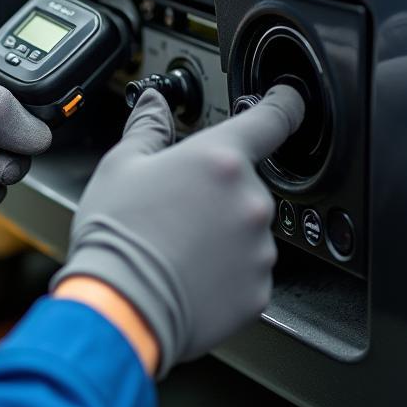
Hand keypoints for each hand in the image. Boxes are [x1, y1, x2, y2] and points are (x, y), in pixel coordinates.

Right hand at [51, 84, 304, 376]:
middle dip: (217, 189)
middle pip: (244, 183)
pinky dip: (225, 270)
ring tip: (178, 244)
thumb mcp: (122, 166)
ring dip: (222, 231)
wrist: (120, 307)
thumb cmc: (118, 234)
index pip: (269, 120)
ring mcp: (258, 248)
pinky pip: (247, 269)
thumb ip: (148, 127)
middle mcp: (250, 201)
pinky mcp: (259, 290)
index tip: (288, 100)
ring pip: (246, 228)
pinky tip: (190, 272)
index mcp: (220, 160)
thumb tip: (154, 103)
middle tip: (177, 205)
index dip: (283, 104)